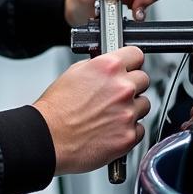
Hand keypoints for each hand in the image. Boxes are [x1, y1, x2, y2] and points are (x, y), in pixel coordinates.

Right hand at [34, 46, 149, 173]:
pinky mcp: (128, 136)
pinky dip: (128, 130)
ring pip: (144, 105)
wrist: (48, 138)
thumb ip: (99, 67)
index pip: (136, 55)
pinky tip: (111, 129)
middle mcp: (122, 88)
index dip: (131, 62)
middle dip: (132, 86)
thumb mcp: (74, 73)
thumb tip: (110, 68)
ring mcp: (127, 113)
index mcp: (109, 68)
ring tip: (110, 115)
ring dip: (132, 108)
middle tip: (116, 95)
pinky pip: (140, 129)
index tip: (129, 68)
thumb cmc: (56, 110)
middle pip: (144, 80)